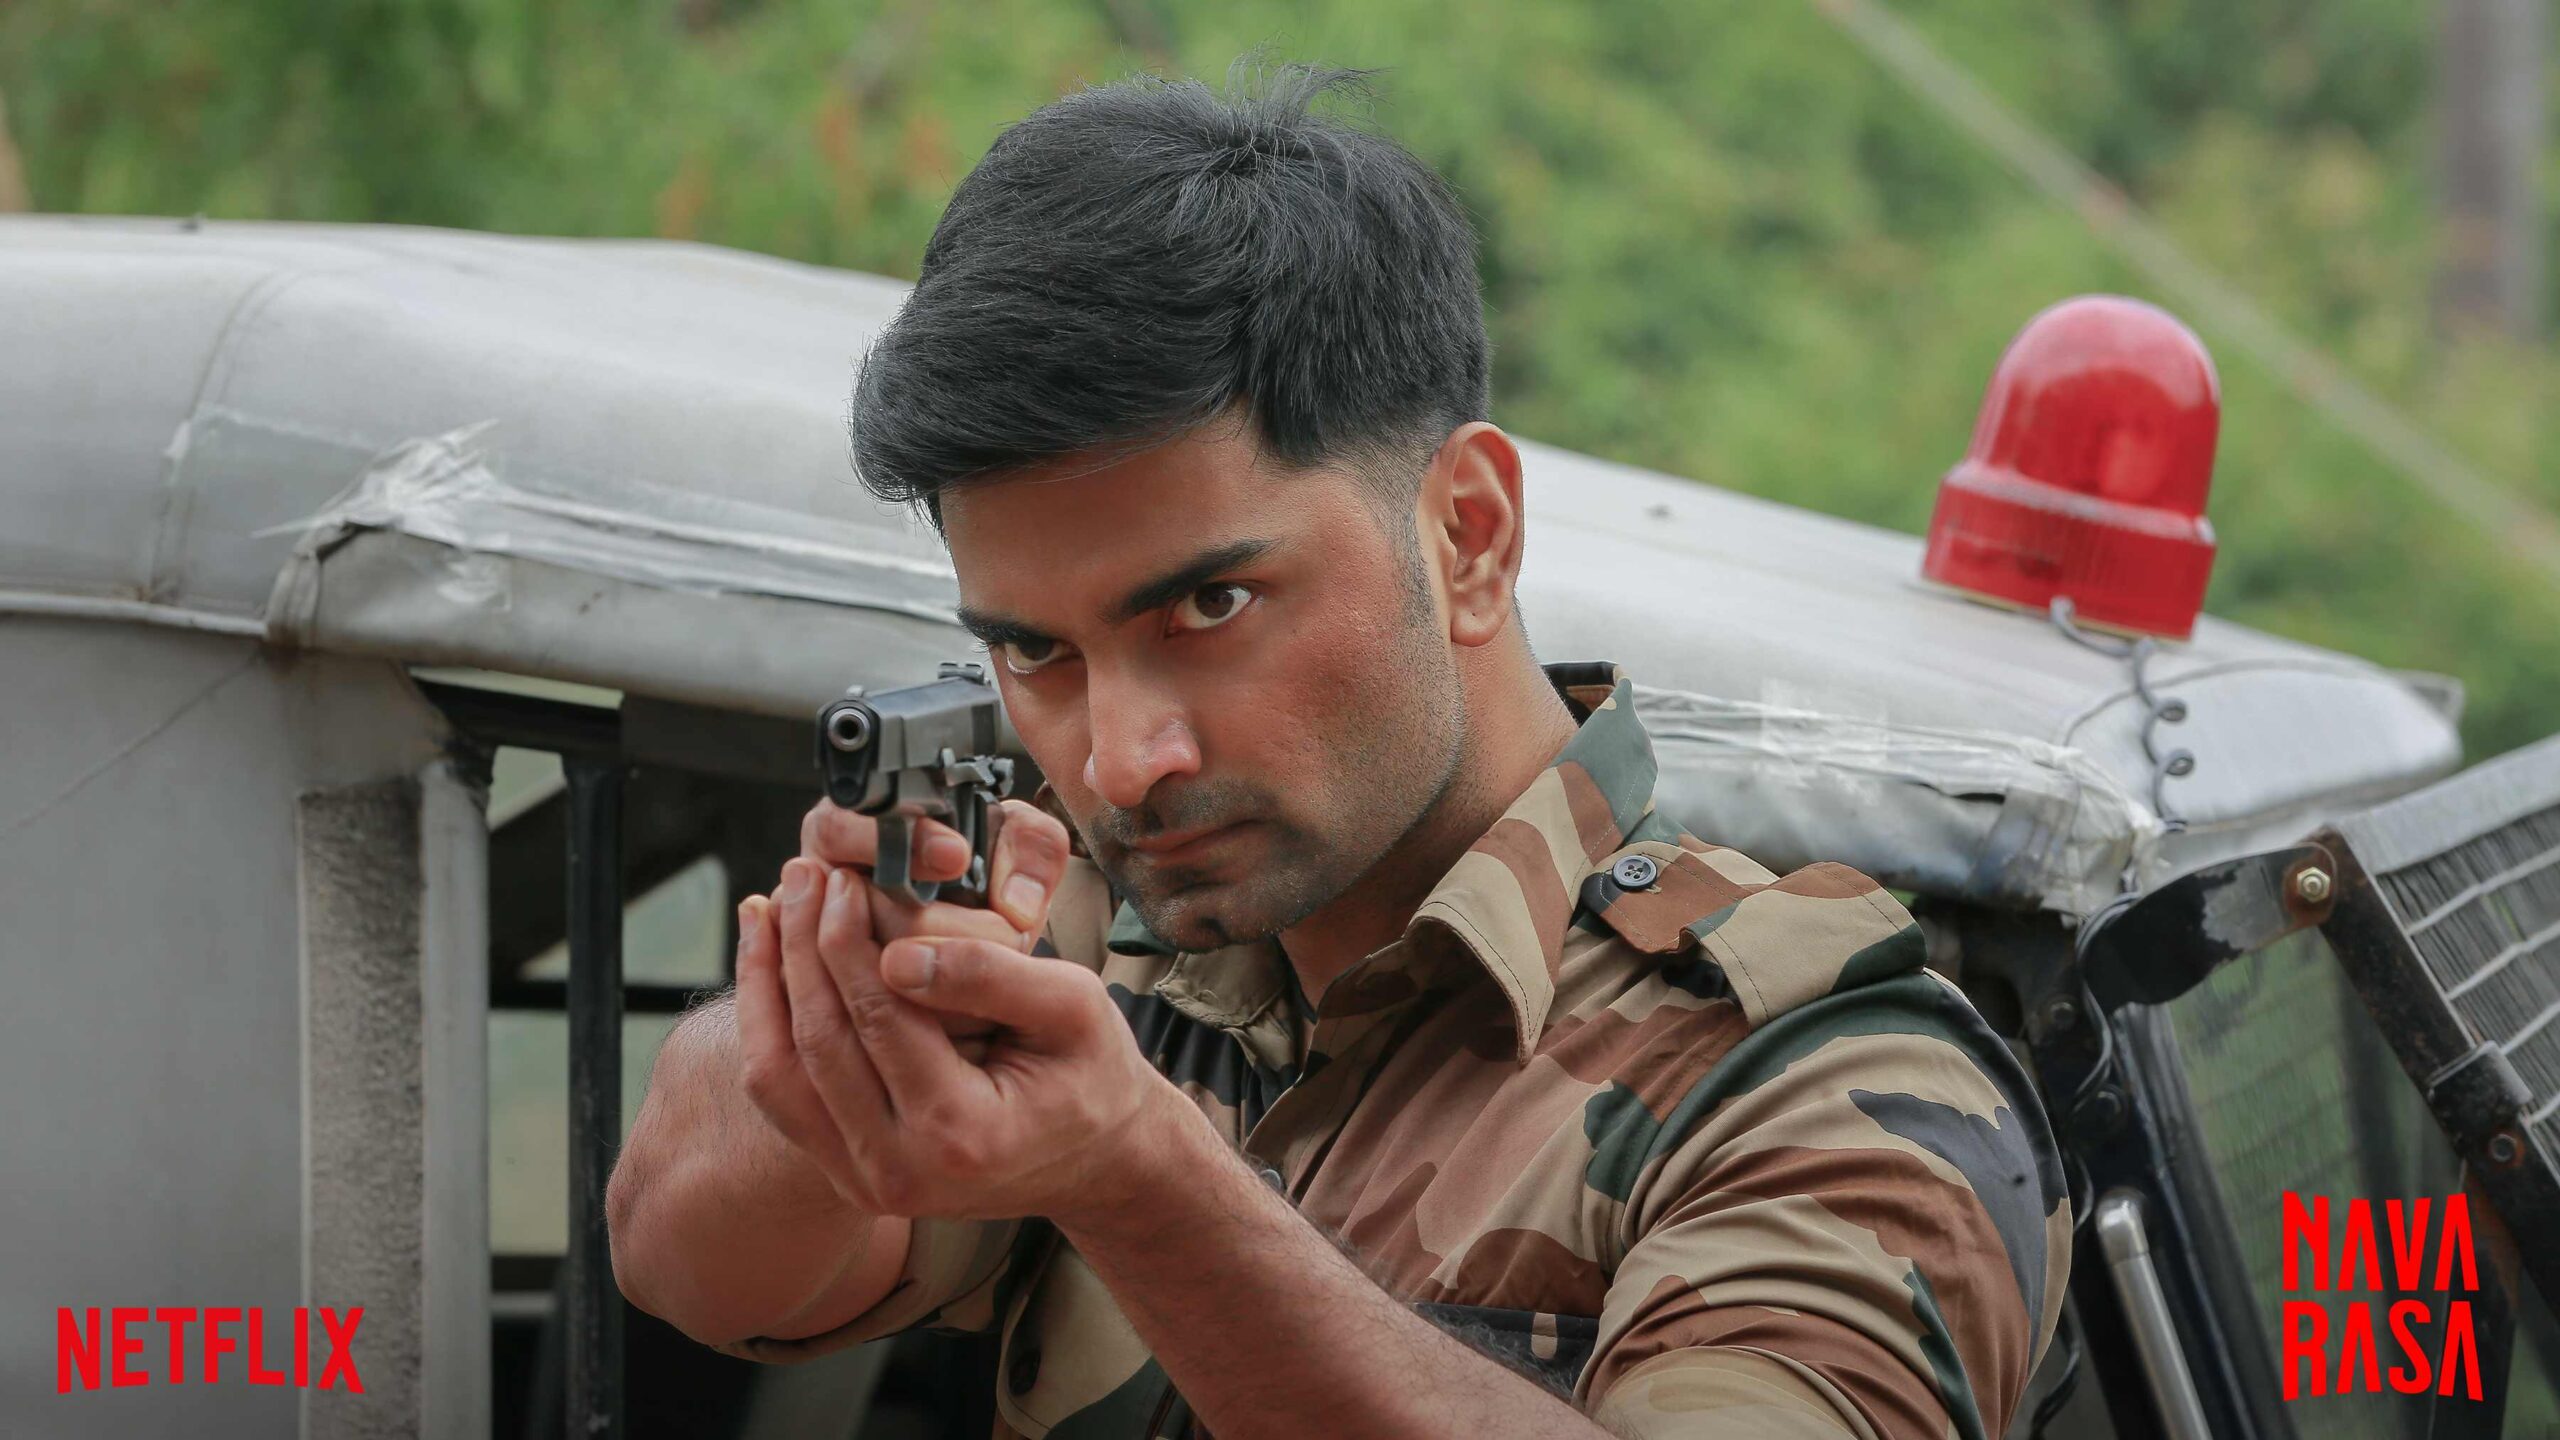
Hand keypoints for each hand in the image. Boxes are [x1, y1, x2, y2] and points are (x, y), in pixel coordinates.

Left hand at [737, 802, 1181, 1223]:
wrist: (1095, 1158)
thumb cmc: (1090, 1071)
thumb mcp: (1074, 1007)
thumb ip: (990, 975)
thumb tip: (896, 953)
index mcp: (960, 1133)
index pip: (878, 1015)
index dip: (850, 936)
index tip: (842, 875)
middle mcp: (899, 1171)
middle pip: (819, 1040)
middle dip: (802, 946)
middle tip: (802, 873)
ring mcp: (865, 1182)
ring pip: (779, 1074)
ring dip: (768, 982)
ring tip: (769, 908)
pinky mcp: (846, 1175)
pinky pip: (784, 1095)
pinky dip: (768, 1024)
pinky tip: (770, 962)